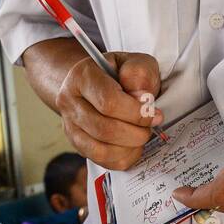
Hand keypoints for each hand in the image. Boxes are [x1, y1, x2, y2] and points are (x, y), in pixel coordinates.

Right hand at [57, 52, 163, 170]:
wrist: (97, 83)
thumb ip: (140, 74)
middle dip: (136, 133)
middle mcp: (69, 101)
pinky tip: (132, 145)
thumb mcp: (135, 63)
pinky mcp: (77, 144)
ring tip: (141, 135)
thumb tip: (141, 99)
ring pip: (101, 149)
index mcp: (82, 76)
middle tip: (150, 126)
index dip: (137, 113)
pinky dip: (123, 157)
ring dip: (130, 147)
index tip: (154, 114)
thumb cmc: (120, 74)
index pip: (108, 102)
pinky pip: (102, 160)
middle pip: (104, 129)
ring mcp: (70, 125)